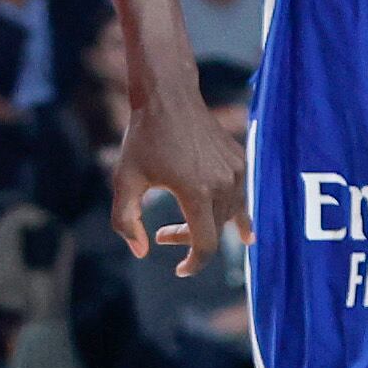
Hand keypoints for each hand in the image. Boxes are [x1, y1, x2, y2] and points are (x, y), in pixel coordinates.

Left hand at [112, 88, 247, 275]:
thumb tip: (142, 252)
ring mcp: (235, 171)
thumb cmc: (143, 138)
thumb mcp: (124, 180)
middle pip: (215, 231)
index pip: (205, 244)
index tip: (180, 271)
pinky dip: (231, 213)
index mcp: (196, 191)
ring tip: (184, 227)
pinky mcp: (239, 161)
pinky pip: (239, 197)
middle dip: (189, 240)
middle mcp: (223, 184)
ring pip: (229, 216)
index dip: (194, 264)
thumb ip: (126, 221)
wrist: (169, 97)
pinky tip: (242, 229)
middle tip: (161, 234)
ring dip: (207, 226)